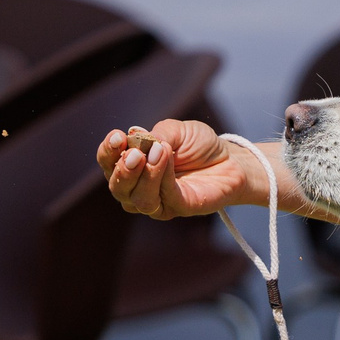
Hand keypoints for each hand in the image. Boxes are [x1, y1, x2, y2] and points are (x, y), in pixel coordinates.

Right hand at [98, 118, 254, 218]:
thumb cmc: (199, 145)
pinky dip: (163, 177)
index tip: (117, 136)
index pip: (108, 163)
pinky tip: (168, 158)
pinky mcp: (179, 208)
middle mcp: (139, 188)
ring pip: (137, 199)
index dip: (108, 152)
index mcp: (132, 166)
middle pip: (117, 187)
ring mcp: (158, 202)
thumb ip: (155, 135)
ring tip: (159, 151)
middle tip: (135, 152)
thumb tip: (136, 137)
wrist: (231, 159)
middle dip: (122, 169)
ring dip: (144, 175)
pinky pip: (164, 198)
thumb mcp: (176, 131)